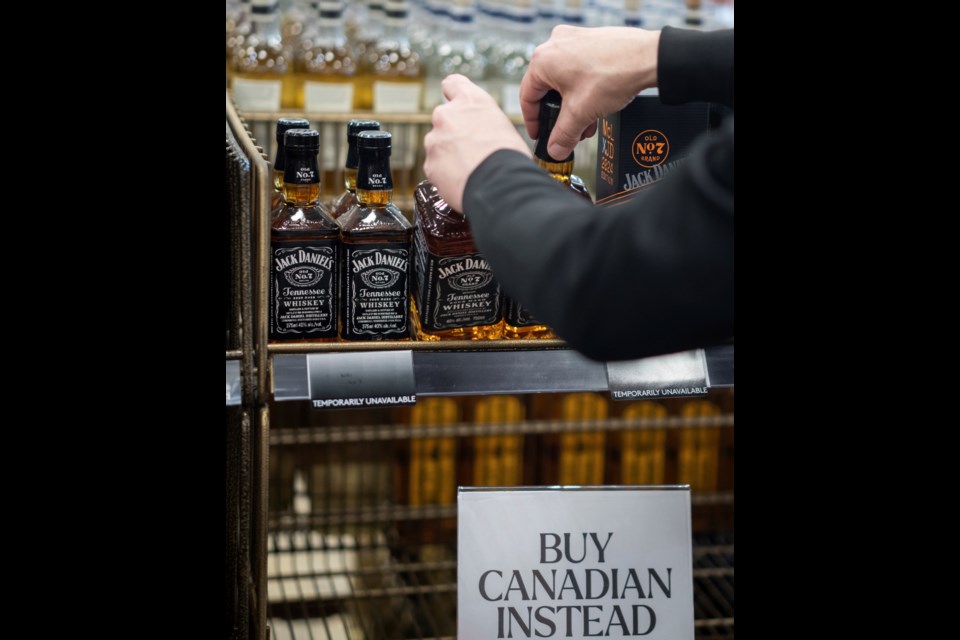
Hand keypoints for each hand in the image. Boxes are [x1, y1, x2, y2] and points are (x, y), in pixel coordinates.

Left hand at [423, 74, 531, 212]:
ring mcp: (434, 140)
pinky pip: (436, 167)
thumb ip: (483, 122)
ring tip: (469, 168)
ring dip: (449, 154)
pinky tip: (462, 180)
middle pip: (445, 120)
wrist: (500, 185)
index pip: (452, 84)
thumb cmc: (508, 157)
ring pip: (438, 145)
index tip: (452, 98)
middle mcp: (447, 115)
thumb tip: (481, 132)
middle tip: (472, 149)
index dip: (452, 92)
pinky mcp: (429, 164)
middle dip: (454, 133)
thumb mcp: (503, 126)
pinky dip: (445, 174)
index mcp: (470, 101)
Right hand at [520, 26, 660, 159]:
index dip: (533, 122)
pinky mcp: (589, 41)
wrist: (648, 58)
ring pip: (564, 80)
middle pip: (547, 89)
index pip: (528, 97)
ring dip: (572, 106)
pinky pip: (578, 70)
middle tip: (567, 133)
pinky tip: (594, 106)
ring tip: (585, 124)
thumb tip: (555, 149)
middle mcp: (554, 45)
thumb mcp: (581, 113)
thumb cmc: (613, 75)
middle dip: (559, 116)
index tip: (540, 135)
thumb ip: (563, 135)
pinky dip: (582, 90)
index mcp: (542, 60)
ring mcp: (573, 40)